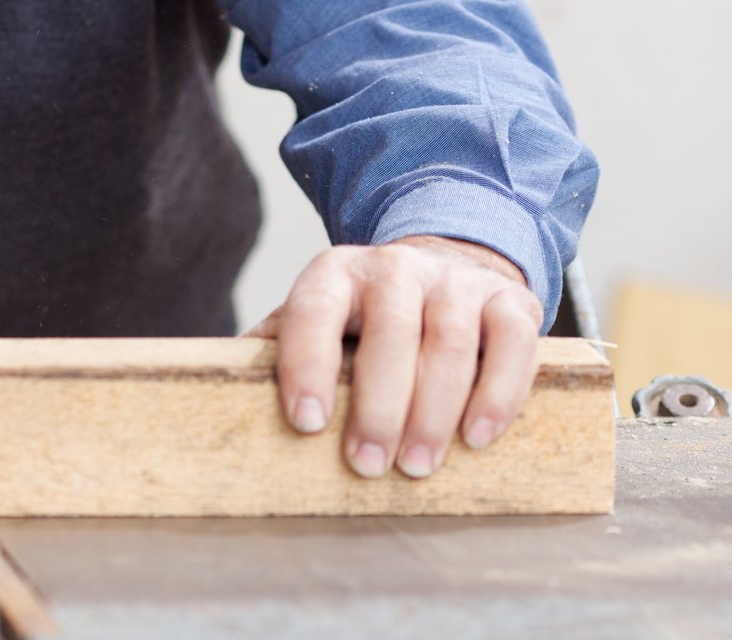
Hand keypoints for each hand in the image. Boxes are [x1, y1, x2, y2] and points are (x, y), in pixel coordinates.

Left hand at [248, 236, 542, 479]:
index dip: (307, 364)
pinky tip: (476, 437)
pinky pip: (512, 345)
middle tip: (368, 465)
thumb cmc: (366, 316)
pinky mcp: (509, 300)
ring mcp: (456, 281)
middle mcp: (396, 268)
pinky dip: (497, 394)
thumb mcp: (318, 318)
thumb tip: (219, 385)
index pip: (314, 311)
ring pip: (451, 342)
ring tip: (417, 466)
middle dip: (379, 405)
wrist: (448, 265)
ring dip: (435, 411)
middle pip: (392, 332)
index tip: (305, 423)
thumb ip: (277, 347)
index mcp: (336, 273)